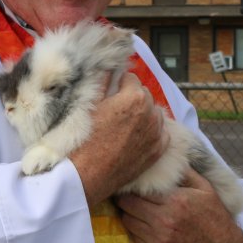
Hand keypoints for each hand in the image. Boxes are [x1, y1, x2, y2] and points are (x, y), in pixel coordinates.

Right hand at [70, 73, 166, 204]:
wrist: (86, 175)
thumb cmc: (83, 139)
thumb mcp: (88, 106)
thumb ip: (102, 83)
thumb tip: (108, 68)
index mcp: (133, 97)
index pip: (130, 78)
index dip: (118, 83)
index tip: (110, 91)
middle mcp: (150, 113)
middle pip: (144, 94)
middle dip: (132, 96)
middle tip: (115, 108)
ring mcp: (157, 133)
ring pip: (153, 112)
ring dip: (142, 113)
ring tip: (124, 123)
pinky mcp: (158, 150)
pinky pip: (160, 132)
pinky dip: (151, 130)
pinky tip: (135, 136)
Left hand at [116, 168, 242, 242]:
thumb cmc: (214, 216)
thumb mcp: (205, 188)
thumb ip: (183, 172)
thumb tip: (164, 158)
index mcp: (175, 201)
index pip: (136, 191)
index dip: (130, 187)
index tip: (129, 184)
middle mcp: (165, 221)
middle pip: (126, 205)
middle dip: (124, 199)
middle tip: (126, 196)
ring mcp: (160, 240)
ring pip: (127, 222)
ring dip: (128, 214)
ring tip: (135, 210)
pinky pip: (134, 238)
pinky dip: (135, 230)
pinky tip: (143, 225)